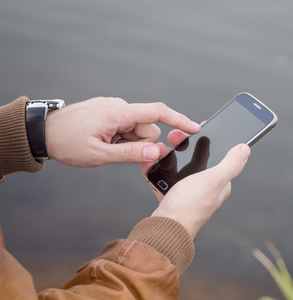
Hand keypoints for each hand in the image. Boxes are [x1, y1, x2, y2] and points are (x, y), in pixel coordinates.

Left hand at [45, 97, 199, 166]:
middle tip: (119, 153)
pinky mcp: (109, 113)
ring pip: (137, 130)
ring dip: (129, 143)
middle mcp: (119, 106)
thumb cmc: (67, 142)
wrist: (44, 132)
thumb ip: (131, 154)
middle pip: (147, 128)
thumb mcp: (100, 154)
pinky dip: (123, 138)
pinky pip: (126, 127)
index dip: (179, 120)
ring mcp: (114, 108)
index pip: (157, 112)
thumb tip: (158, 153)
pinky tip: (105, 142)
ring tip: (107, 147)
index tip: (194, 128)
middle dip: (140, 144)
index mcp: (119, 112)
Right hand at [148, 143, 250, 238]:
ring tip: (163, 149)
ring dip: (171, 156)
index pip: (220, 156)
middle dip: (186, 146)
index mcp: (220, 183)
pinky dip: (159, 169)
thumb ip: (230, 164)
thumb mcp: (213, 180)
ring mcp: (189, 192)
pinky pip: (166, 178)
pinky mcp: (174, 196)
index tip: (201, 128)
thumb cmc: (189, 206)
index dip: (212, 140)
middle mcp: (206, 188)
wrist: (164, 228)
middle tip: (175, 137)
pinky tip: (154, 163)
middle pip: (198, 159)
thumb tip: (245, 148)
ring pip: (180, 167)